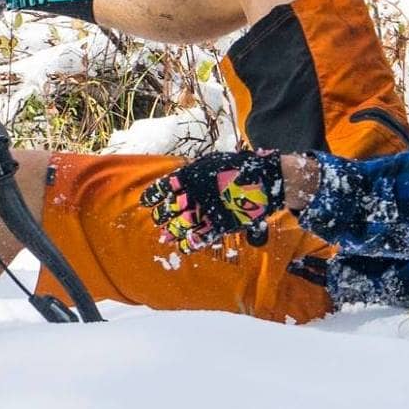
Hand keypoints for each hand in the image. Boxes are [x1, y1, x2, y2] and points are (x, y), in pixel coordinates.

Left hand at [140, 150, 285, 253]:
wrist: (262, 179)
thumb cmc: (237, 166)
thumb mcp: (211, 162)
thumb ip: (194, 172)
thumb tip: (179, 178)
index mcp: (190, 176)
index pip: (163, 187)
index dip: (152, 195)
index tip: (145, 201)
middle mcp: (194, 195)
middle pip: (169, 209)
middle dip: (161, 215)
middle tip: (158, 218)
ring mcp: (205, 212)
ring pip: (180, 226)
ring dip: (171, 232)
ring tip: (165, 236)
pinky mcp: (219, 226)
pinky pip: (199, 238)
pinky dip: (190, 243)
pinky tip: (184, 245)